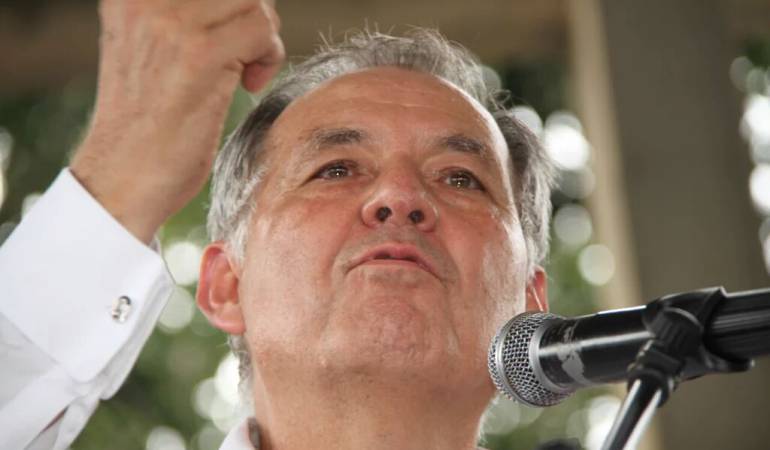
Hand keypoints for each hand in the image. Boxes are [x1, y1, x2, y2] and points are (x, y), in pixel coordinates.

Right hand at [71, 0, 283, 242]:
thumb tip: (250, 2)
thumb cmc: (147, 123)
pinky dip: (268, 57)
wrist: (123, 178)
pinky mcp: (199, 54)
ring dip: (262, 37)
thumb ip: (186, 16)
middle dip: (252, 16)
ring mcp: (170, 22)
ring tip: (242, 71)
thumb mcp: (153, 48)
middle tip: (243, 55)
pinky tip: (247, 85)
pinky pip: (261, 29)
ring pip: (253, 2)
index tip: (228, 38)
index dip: (232, 7)